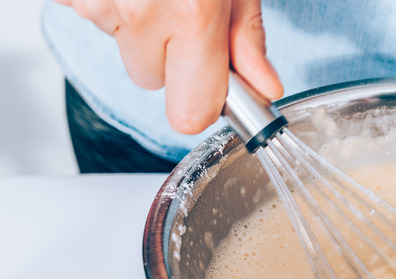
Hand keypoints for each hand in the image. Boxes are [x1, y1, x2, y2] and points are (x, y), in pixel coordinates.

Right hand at [55, 0, 282, 133]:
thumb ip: (248, 38)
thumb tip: (265, 89)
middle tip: (177, 11)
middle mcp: (142, 12)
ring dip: (137, 26)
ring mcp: (99, 2)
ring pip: (123, 49)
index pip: (191, 114)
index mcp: (192, 15)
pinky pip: (92, 19)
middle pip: (152, 82)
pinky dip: (108, 4)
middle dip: (166, 57)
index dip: (202, 102)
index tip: (210, 86)